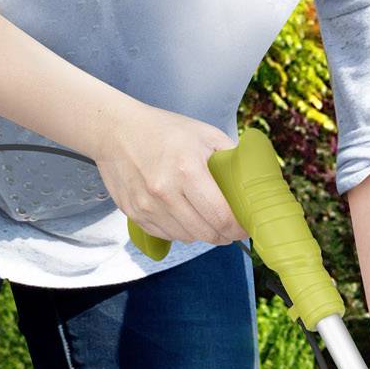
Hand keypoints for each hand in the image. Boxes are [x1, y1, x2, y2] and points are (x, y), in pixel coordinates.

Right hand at [93, 103, 248, 246]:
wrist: (115, 130)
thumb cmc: (163, 130)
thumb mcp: (204, 134)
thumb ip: (231, 157)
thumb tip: (254, 179)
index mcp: (188, 170)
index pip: (221, 217)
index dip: (238, 228)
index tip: (245, 227)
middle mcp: (165, 192)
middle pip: (206, 233)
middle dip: (224, 235)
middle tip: (231, 228)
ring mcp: (147, 205)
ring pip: (186, 238)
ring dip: (202, 234)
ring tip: (208, 221)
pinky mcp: (134, 213)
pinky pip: (166, 235)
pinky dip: (180, 231)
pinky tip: (185, 217)